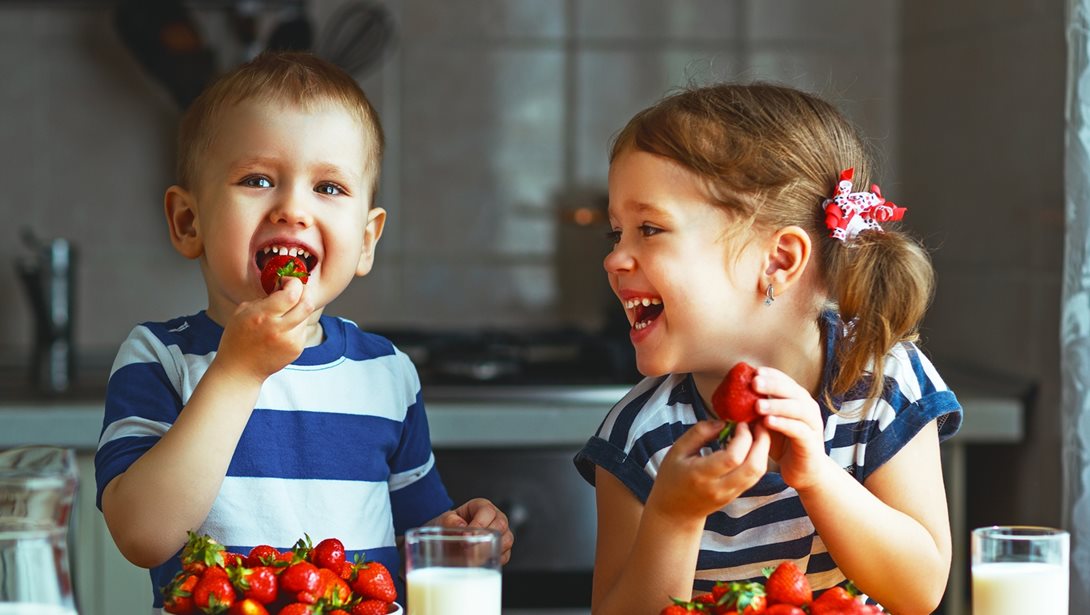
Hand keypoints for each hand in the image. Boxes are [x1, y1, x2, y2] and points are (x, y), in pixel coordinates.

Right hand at [216, 277, 315, 382]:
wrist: (240, 370)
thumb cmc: (238, 338)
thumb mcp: (243, 311)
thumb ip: (264, 298)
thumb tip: (282, 286)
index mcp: (264, 316)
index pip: (292, 293)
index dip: (293, 282)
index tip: (285, 282)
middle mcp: (280, 329)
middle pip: (307, 303)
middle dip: (303, 292)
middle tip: (293, 291)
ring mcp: (291, 341)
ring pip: (307, 315)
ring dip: (299, 308)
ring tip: (284, 313)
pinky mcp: (297, 349)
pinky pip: (303, 328)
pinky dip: (297, 323)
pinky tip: (283, 328)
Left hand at [429, 498, 514, 564]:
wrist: (448, 538)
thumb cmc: (450, 526)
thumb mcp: (445, 520)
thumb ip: (451, 521)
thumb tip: (462, 528)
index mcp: (482, 507)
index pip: (487, 512)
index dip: (479, 523)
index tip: (467, 536)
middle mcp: (495, 518)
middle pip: (501, 524)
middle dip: (485, 539)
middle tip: (470, 550)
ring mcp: (501, 533)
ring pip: (506, 540)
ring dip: (491, 550)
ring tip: (474, 558)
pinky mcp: (502, 548)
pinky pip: (505, 555)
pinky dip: (495, 560)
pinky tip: (482, 562)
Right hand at [645, 419, 769, 523]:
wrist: (674, 511)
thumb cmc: (672, 477)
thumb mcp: (677, 450)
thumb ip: (699, 433)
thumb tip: (723, 422)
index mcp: (701, 475)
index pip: (733, 457)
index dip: (743, 437)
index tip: (740, 423)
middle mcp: (719, 487)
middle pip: (753, 467)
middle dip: (762, 442)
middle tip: (758, 424)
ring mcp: (730, 494)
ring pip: (758, 473)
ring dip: (763, 450)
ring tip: (756, 433)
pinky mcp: (736, 495)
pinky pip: (754, 476)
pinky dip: (758, 458)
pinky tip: (751, 446)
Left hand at [752, 366, 831, 491]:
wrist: (804, 471)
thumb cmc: (783, 443)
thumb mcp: (767, 422)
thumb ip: (757, 409)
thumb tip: (733, 397)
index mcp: (797, 399)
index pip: (785, 380)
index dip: (771, 374)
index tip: (753, 371)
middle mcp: (807, 407)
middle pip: (792, 391)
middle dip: (772, 385)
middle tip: (754, 383)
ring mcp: (812, 424)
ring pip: (797, 409)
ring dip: (777, 404)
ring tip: (757, 405)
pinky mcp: (811, 441)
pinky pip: (799, 430)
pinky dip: (784, 424)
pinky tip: (768, 422)